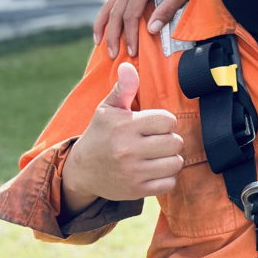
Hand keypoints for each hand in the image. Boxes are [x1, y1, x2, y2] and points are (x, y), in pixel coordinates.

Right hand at [62, 63, 183, 214]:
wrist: (81, 170)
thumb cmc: (100, 134)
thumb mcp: (108, 110)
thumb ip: (123, 88)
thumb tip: (129, 67)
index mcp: (124, 126)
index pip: (168, 121)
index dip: (166, 122)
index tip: (156, 125)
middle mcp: (128, 149)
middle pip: (175, 142)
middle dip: (170, 140)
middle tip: (158, 141)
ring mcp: (133, 172)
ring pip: (176, 163)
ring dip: (171, 159)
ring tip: (158, 155)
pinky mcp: (136, 190)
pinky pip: (169, 183)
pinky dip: (167, 177)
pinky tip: (155, 170)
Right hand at [93, 0, 207, 57]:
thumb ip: (167, 10)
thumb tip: (151, 29)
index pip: (131, 14)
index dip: (130, 34)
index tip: (132, 51)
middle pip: (116, 12)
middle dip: (113, 35)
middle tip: (112, 54)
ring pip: (110, 5)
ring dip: (103, 25)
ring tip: (100, 43)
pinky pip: (115, 0)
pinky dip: (107, 14)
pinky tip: (104, 26)